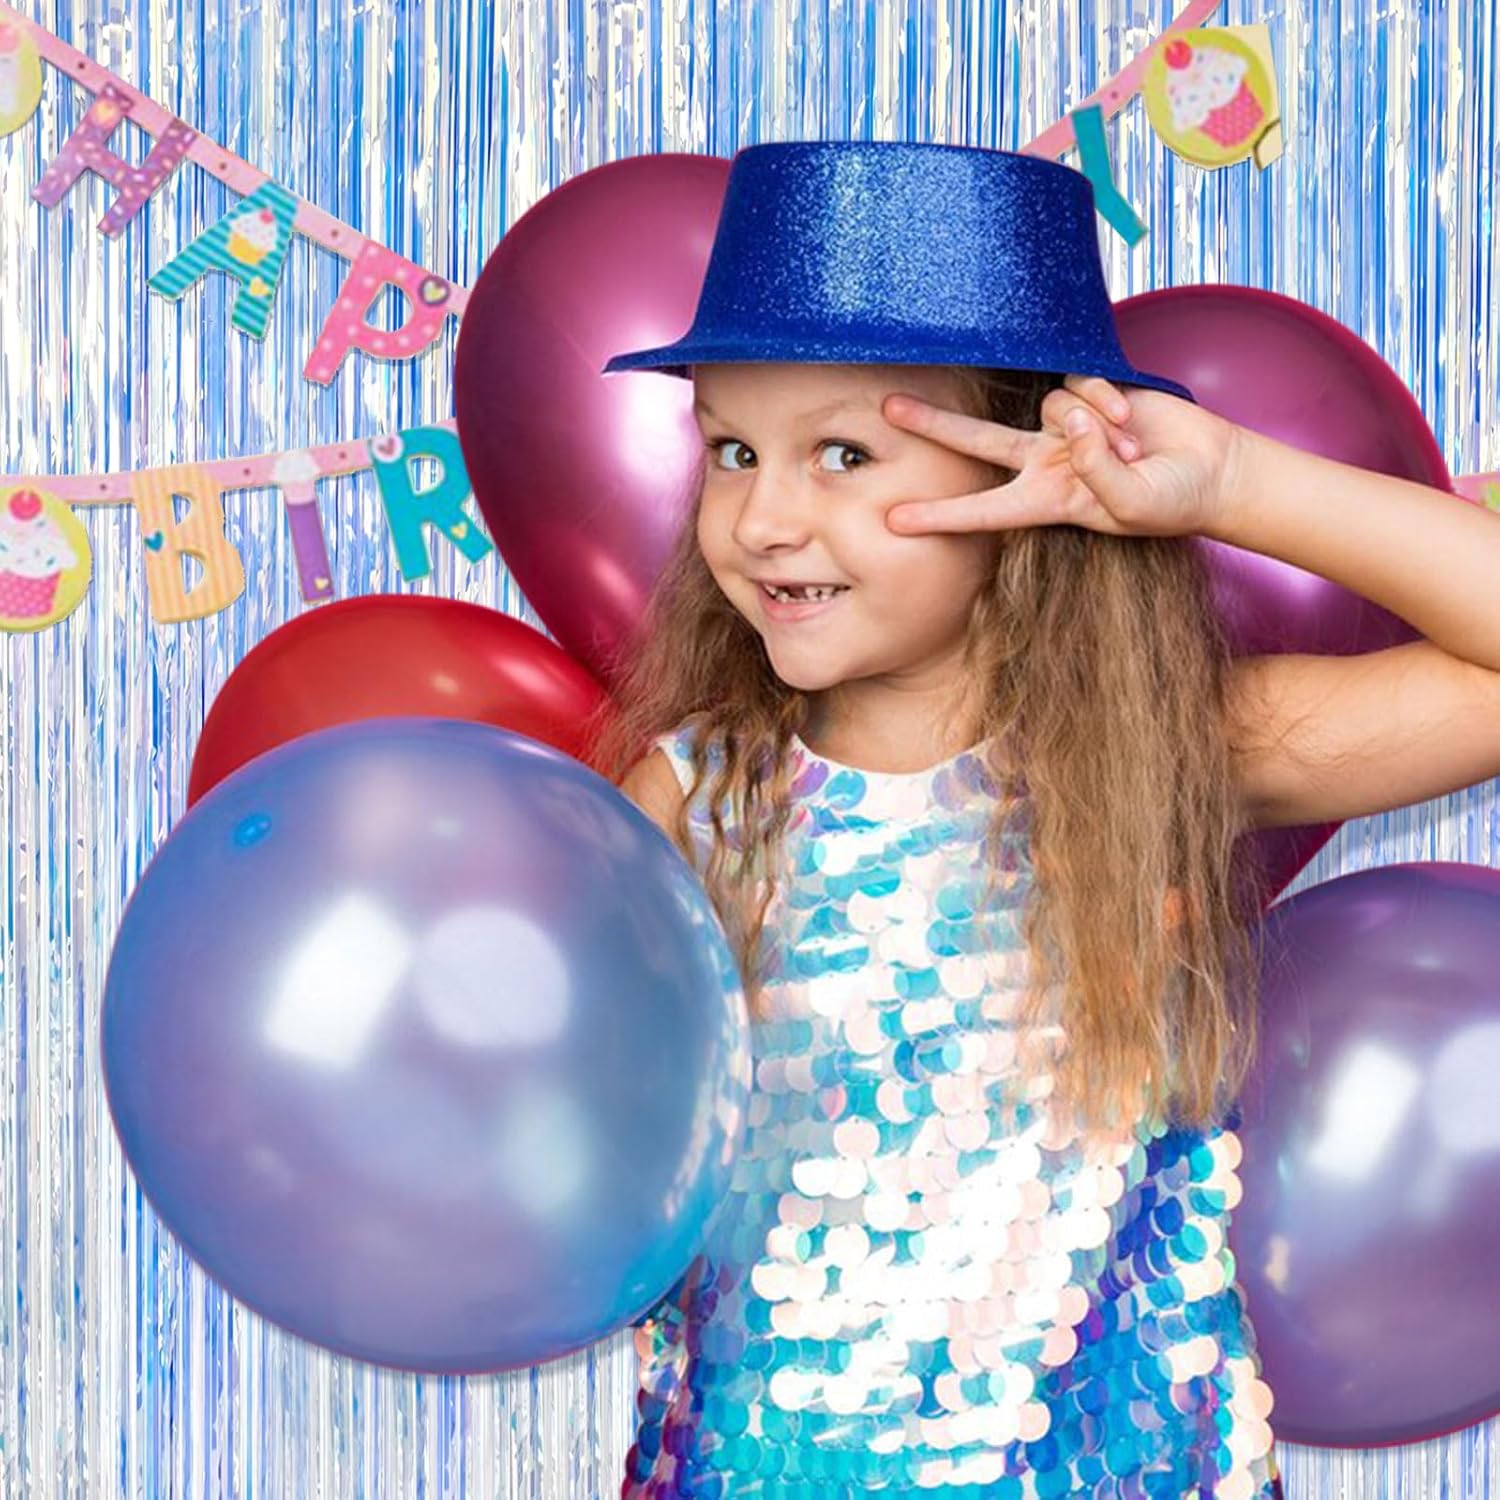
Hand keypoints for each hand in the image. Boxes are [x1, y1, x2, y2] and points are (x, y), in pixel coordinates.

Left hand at [882, 374, 1245, 539]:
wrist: (1210, 471)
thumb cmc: (1171, 502)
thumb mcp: (1133, 505)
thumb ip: (1098, 471)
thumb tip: (1069, 426)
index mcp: (1046, 501)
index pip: (982, 511)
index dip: (939, 516)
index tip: (893, 521)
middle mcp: (1045, 463)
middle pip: (975, 442)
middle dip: (933, 425)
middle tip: (886, 409)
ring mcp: (1064, 428)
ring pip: (1051, 408)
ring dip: (1094, 424)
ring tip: (1130, 447)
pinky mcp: (1088, 394)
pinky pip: (1080, 384)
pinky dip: (1106, 399)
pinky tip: (1131, 419)